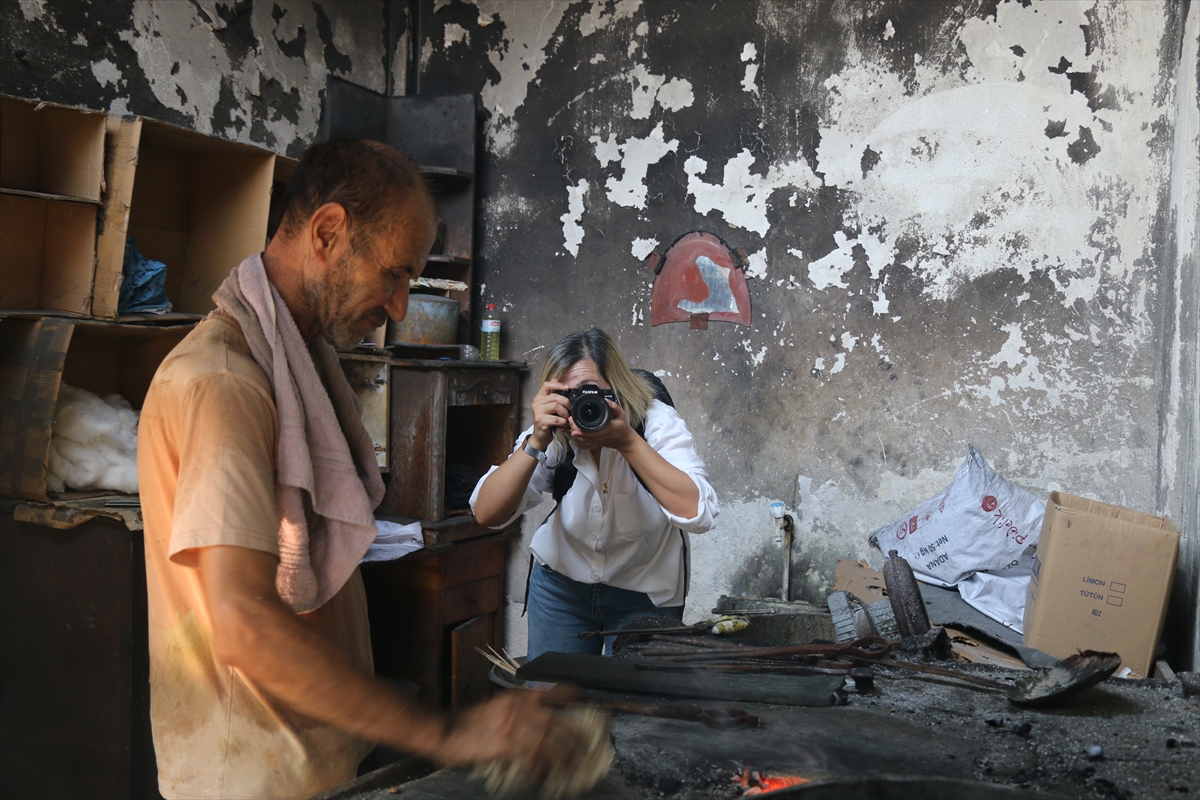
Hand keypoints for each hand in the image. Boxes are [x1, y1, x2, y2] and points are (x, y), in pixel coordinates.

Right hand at [435, 687, 586, 778]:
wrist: (445, 730)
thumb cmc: (469, 721)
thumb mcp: (496, 706)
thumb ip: (516, 708)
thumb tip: (537, 715)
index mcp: (515, 697)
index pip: (549, 692)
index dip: (567, 694)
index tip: (581, 696)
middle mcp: (518, 709)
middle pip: (556, 721)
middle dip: (574, 734)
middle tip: (587, 743)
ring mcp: (513, 727)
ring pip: (548, 741)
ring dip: (564, 754)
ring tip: (574, 763)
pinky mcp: (505, 745)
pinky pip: (530, 757)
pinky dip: (540, 767)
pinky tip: (544, 774)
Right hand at [528, 381, 571, 450]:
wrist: (540, 437)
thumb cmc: (547, 422)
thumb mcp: (550, 407)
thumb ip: (552, 395)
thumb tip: (556, 379)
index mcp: (539, 398)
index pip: (547, 385)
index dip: (558, 385)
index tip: (567, 388)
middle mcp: (537, 404)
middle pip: (554, 396)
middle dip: (566, 402)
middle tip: (570, 409)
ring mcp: (538, 412)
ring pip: (556, 406)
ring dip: (565, 413)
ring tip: (567, 418)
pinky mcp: (541, 421)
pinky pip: (556, 419)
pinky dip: (563, 422)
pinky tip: (564, 425)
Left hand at [568, 399, 635, 451]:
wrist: (625, 441)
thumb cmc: (623, 428)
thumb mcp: (621, 415)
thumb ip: (614, 407)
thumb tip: (605, 399)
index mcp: (605, 430)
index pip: (590, 431)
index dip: (579, 428)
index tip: (572, 421)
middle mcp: (599, 437)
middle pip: (582, 435)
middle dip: (574, 428)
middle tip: (569, 419)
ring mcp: (597, 441)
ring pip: (582, 438)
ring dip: (575, 431)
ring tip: (571, 422)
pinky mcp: (595, 442)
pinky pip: (585, 439)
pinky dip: (579, 434)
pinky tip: (575, 428)